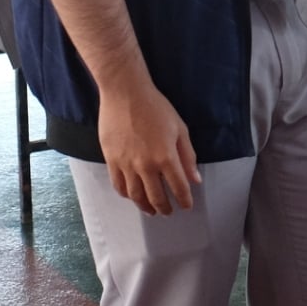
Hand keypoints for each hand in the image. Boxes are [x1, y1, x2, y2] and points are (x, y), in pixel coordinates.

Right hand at [97, 81, 200, 215]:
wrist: (125, 93)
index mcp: (166, 157)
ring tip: (151, 210)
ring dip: (145, 206)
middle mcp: (146, 165)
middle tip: (168, 212)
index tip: (186, 206)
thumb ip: (188, 156)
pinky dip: (126, 195)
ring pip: (136, 195)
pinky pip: (118, 185)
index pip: (179, 187)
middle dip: (165, 208)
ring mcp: (126, 164)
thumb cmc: (156, 107)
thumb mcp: (179, 128)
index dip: (184, 200)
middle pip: (156, 197)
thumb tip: (195, 179)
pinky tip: (132, 195)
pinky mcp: (111, 160)